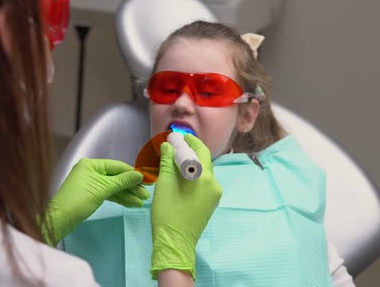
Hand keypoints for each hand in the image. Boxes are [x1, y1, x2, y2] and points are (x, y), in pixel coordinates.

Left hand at [44, 158, 148, 244]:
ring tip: (141, 202)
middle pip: (116, 177)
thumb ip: (122, 181)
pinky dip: (119, 198)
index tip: (147, 180)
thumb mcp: (103, 189)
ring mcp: (91, 183)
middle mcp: (91, 171)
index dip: (133, 173)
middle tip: (146, 195)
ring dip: (127, 194)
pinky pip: (109, 194)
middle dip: (131, 187)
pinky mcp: (91, 195)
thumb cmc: (79, 200)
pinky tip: (131, 204)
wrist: (60, 219)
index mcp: (91, 164)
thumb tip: (140, 175)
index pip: (117, 166)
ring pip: (113, 187)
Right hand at [150, 134, 221, 279]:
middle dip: (189, 152)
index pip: (201, 151)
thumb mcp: (164, 184)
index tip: (178, 136)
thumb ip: (167, 161)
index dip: (190, 141)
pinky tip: (180, 177)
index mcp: (206, 179)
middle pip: (204, 161)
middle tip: (174, 146)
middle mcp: (215, 185)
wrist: (174, 243)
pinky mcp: (210, 204)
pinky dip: (192, 176)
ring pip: (203, 173)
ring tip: (173, 161)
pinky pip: (203, 184)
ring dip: (190, 164)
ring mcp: (214, 196)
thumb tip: (168, 145)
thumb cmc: (168, 213)